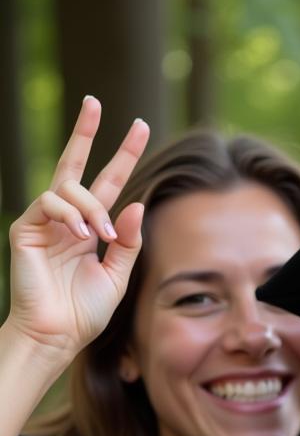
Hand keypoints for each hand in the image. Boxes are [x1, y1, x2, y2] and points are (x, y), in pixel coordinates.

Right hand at [6, 95, 148, 362]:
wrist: (58, 334)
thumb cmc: (86, 310)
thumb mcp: (119, 274)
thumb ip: (129, 240)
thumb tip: (138, 202)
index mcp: (92, 228)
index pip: (108, 184)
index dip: (123, 155)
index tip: (138, 125)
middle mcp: (67, 219)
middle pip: (76, 164)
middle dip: (86, 132)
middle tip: (94, 101)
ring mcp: (45, 221)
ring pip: (69, 187)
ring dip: (93, 207)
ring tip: (103, 236)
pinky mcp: (25, 227)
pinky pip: (50, 203)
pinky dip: (71, 215)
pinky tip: (82, 234)